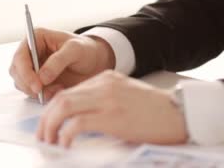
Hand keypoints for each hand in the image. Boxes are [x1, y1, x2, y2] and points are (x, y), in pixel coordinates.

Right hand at [9, 28, 115, 100]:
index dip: (24, 72)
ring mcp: (32, 67)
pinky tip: (57, 90)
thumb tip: (42, 77)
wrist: (94, 63)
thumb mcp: (75, 50)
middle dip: (28, 84)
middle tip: (43, 92)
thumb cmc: (85, 50)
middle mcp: (30, 52)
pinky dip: (42, 95)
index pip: (20, 56)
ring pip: (21, 83)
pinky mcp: (37, 80)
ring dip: (35, 91)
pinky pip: (31, 92)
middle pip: (16, 71)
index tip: (36, 85)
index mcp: (36, 38)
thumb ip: (58, 61)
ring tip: (57, 88)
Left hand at [37, 70, 187, 146]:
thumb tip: (79, 123)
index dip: (53, 110)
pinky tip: (64, 145)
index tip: (48, 125)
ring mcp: (107, 98)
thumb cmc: (156, 112)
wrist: (181, 113)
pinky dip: (65, 134)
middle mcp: (103, 84)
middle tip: (42, 136)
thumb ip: (104, 103)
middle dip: (45, 119)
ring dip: (50, 126)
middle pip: (61, 97)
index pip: (69, 91)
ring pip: (63, 106)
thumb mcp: (126, 98)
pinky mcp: (112, 116)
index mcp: (106, 78)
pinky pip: (77, 123)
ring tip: (48, 142)